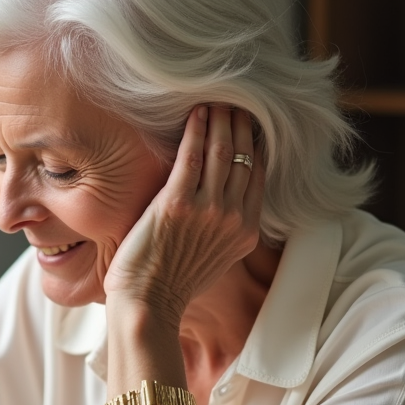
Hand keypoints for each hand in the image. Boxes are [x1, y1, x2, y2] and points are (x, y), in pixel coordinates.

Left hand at [104, 104, 263, 320]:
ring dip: (220, 120)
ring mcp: (208, 210)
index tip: (248, 122)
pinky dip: (195, 131)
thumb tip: (225, 204)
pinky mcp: (177, 204)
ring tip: (216, 100)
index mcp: (246, 231)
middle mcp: (233, 217)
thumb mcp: (215, 258)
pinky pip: (191, 157)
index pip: (257, 175)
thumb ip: (225, 229)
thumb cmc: (171, 283)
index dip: (253, 144)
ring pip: (221, 151)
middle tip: (235, 100)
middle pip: (243, 157)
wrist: (148, 304)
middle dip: (240, 124)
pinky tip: (195, 114)